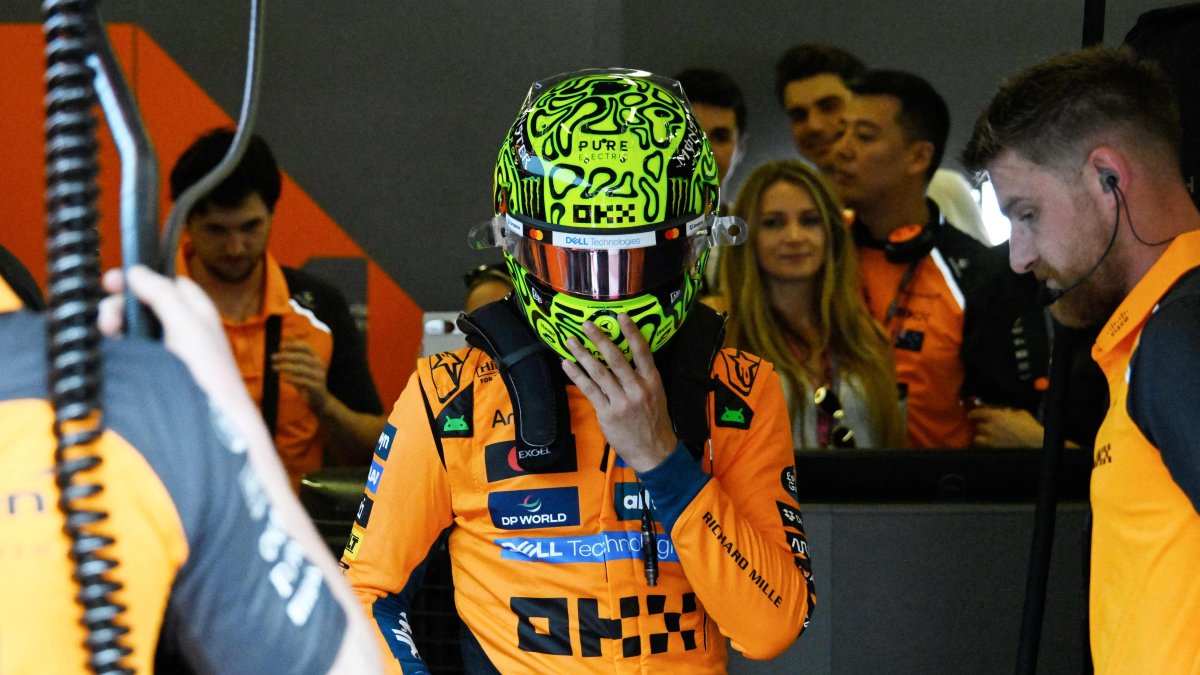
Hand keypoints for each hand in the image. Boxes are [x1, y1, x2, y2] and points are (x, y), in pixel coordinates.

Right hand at [99, 265, 247, 407]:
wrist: (212, 417)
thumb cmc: (208, 371)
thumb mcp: (186, 323)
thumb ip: (162, 294)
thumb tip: (136, 271)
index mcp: (196, 311)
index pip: (168, 283)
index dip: (143, 279)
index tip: (115, 281)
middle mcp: (183, 327)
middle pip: (145, 304)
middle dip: (122, 304)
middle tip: (108, 315)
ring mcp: (168, 350)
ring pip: (134, 327)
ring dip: (116, 323)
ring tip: (108, 330)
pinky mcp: (155, 370)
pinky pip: (130, 350)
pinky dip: (118, 346)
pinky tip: (109, 348)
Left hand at [272, 340, 330, 415]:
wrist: (321, 402)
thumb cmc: (308, 383)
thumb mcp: (303, 367)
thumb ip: (296, 354)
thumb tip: (288, 337)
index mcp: (316, 359)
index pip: (305, 347)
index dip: (293, 345)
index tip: (280, 345)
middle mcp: (319, 366)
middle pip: (301, 357)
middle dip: (285, 356)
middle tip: (273, 357)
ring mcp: (319, 377)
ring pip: (301, 369)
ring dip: (285, 367)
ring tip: (274, 367)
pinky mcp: (316, 387)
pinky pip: (303, 381)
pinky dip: (292, 378)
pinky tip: (283, 378)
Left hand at [561, 314, 676, 472]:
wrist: (654, 452)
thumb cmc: (655, 422)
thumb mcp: (657, 395)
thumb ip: (643, 377)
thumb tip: (626, 357)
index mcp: (652, 382)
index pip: (643, 352)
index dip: (631, 332)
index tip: (620, 316)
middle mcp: (637, 389)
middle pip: (616, 358)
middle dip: (599, 339)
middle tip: (586, 324)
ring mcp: (621, 402)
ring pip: (599, 372)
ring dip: (582, 354)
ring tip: (570, 341)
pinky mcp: (607, 413)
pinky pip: (590, 390)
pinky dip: (577, 375)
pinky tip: (567, 365)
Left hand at [967, 406, 1043, 447]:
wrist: (1034, 441)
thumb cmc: (1029, 426)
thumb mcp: (1019, 412)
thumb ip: (1008, 411)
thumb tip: (1003, 411)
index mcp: (995, 416)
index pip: (977, 413)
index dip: (972, 413)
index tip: (970, 414)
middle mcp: (990, 427)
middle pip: (977, 426)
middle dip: (980, 425)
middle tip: (983, 425)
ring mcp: (991, 439)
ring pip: (977, 438)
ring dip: (980, 436)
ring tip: (984, 436)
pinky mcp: (994, 449)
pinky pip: (982, 447)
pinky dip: (983, 445)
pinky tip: (987, 444)